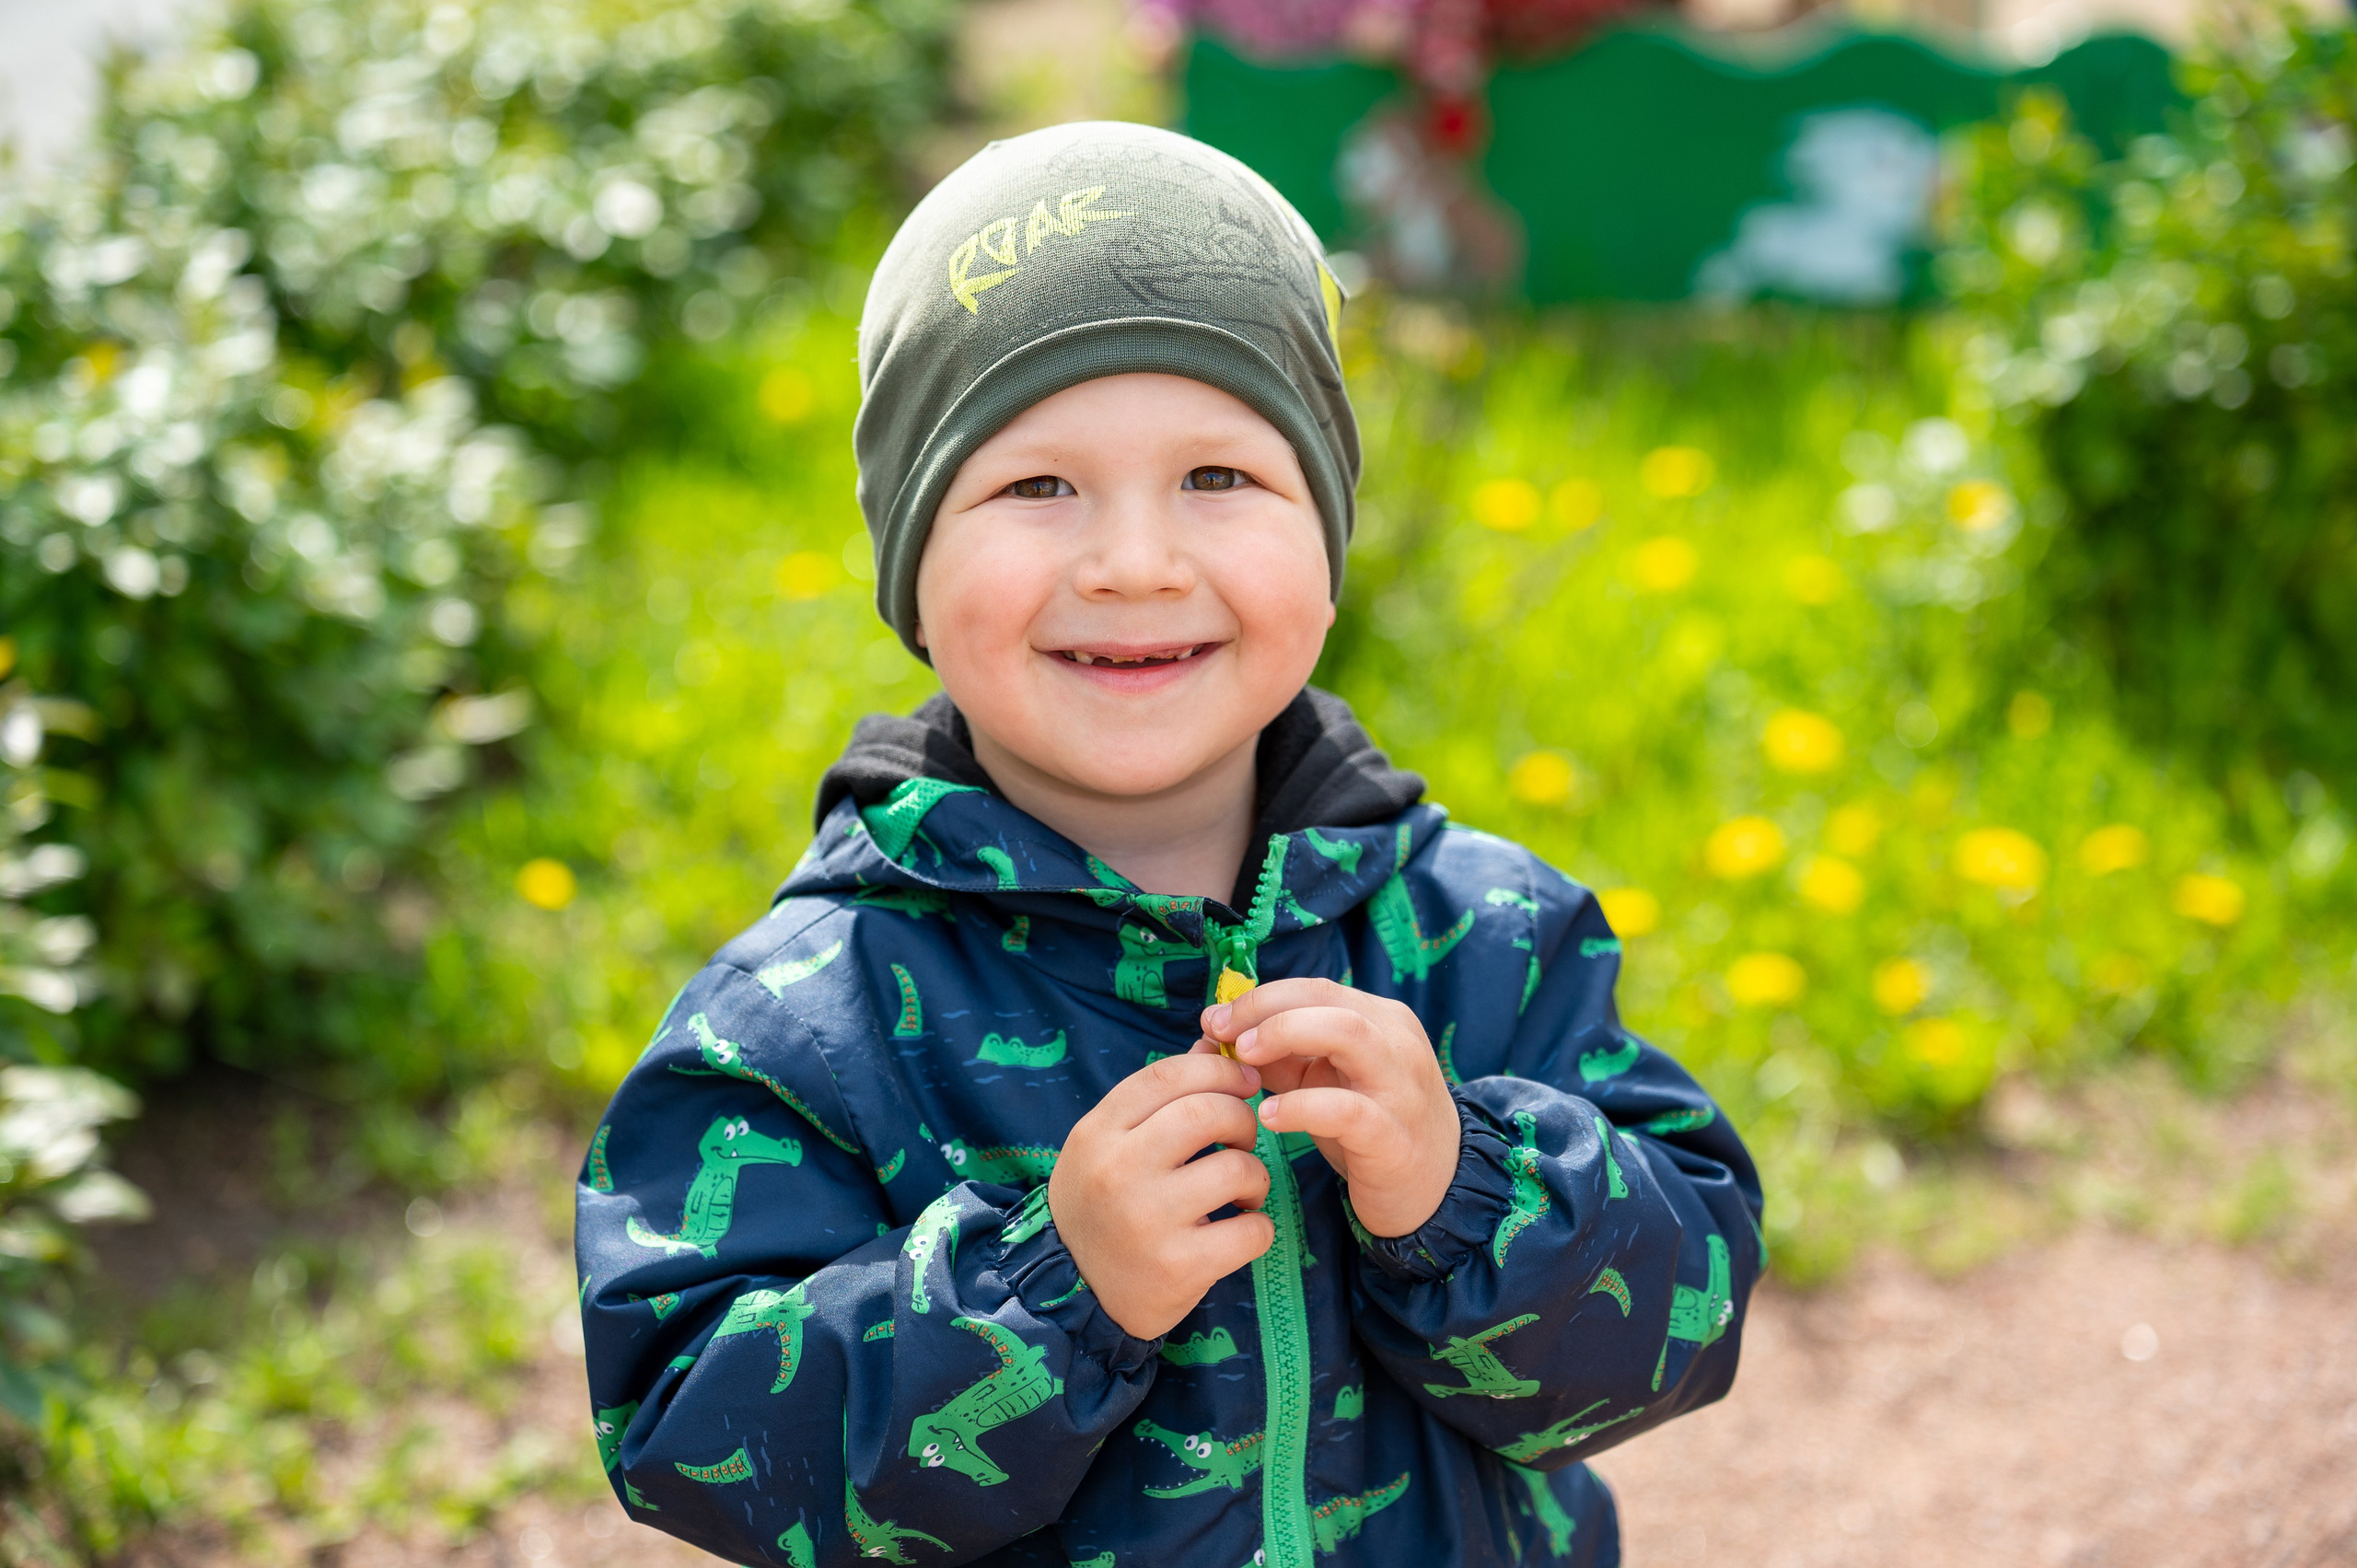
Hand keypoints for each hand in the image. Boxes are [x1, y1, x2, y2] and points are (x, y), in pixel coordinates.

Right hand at [1047, 1052, 1273, 1340]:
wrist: (1073, 1291)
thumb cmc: (1101, 1202)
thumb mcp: (1109, 1143)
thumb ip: (1158, 1096)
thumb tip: (1211, 1045)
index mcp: (1098, 1132)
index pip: (1168, 1074)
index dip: (1217, 1069)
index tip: (1243, 1081)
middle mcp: (1119, 1170)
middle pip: (1208, 1112)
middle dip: (1242, 1118)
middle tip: (1242, 1139)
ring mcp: (1148, 1220)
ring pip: (1237, 1168)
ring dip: (1255, 1175)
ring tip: (1242, 1191)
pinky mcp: (1178, 1267)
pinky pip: (1251, 1230)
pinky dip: (1258, 1226)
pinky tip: (1238, 1230)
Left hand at [1198, 979, 1458, 1238]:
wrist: (1436, 1191)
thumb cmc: (1372, 1130)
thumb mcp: (1328, 1084)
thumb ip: (1285, 1058)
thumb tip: (1222, 1036)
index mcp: (1381, 1021)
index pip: (1315, 988)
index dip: (1259, 998)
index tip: (1214, 1019)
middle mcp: (1397, 1043)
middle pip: (1327, 999)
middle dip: (1265, 1009)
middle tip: (1222, 1035)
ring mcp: (1401, 1088)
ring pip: (1347, 1033)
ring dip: (1285, 1036)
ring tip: (1244, 1060)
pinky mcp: (1394, 1137)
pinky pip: (1346, 1110)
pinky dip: (1300, 1106)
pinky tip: (1268, 1116)